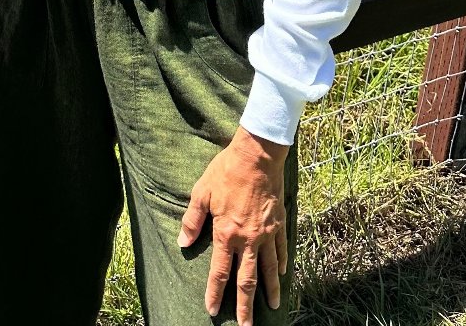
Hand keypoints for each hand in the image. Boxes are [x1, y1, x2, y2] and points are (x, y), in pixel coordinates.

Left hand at [178, 126, 288, 325]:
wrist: (256, 156)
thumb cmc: (225, 171)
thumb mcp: (201, 192)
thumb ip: (192, 220)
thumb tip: (183, 243)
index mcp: (226, 233)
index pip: (220, 271)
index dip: (215, 292)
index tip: (211, 309)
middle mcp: (248, 239)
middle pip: (247, 279)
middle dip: (245, 305)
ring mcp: (267, 234)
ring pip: (268, 270)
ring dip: (269, 291)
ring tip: (272, 308)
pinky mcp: (279, 224)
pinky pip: (282, 250)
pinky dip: (282, 265)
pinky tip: (282, 275)